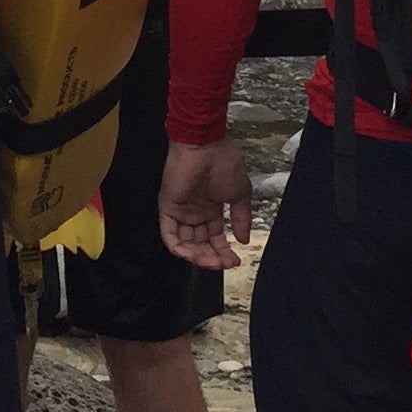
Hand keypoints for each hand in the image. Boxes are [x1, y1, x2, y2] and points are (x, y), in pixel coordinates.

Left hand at [160, 140, 254, 271]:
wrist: (206, 147)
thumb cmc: (224, 165)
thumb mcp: (239, 195)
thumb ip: (241, 219)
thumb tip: (243, 240)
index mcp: (211, 209)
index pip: (214, 238)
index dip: (223, 252)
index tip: (235, 261)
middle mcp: (194, 213)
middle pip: (200, 244)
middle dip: (212, 257)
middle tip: (224, 264)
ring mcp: (180, 212)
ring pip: (185, 244)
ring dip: (198, 257)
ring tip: (212, 261)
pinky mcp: (167, 208)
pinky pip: (169, 235)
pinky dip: (179, 248)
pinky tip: (193, 255)